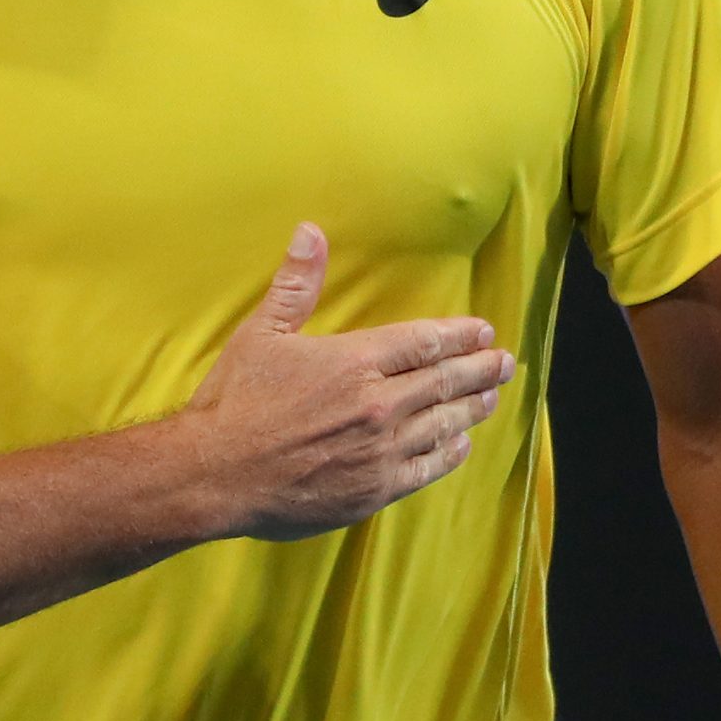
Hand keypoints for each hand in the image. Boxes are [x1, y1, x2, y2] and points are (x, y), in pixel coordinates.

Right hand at [184, 224, 513, 541]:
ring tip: (491, 396)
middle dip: (480, 369)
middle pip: (445, 381)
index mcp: (354, 361)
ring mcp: (381, 450)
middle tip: (504, 362)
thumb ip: (295, 284)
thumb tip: (310, 231)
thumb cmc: (235, 401)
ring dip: (472, 408)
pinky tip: (461, 444)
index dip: (459, 336)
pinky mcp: (376, 489)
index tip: (482, 332)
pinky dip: (450, 452)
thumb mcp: (261, 333)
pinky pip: (428, 467)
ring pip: (444, 424)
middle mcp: (378, 404)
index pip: (424, 342)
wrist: (217, 473)